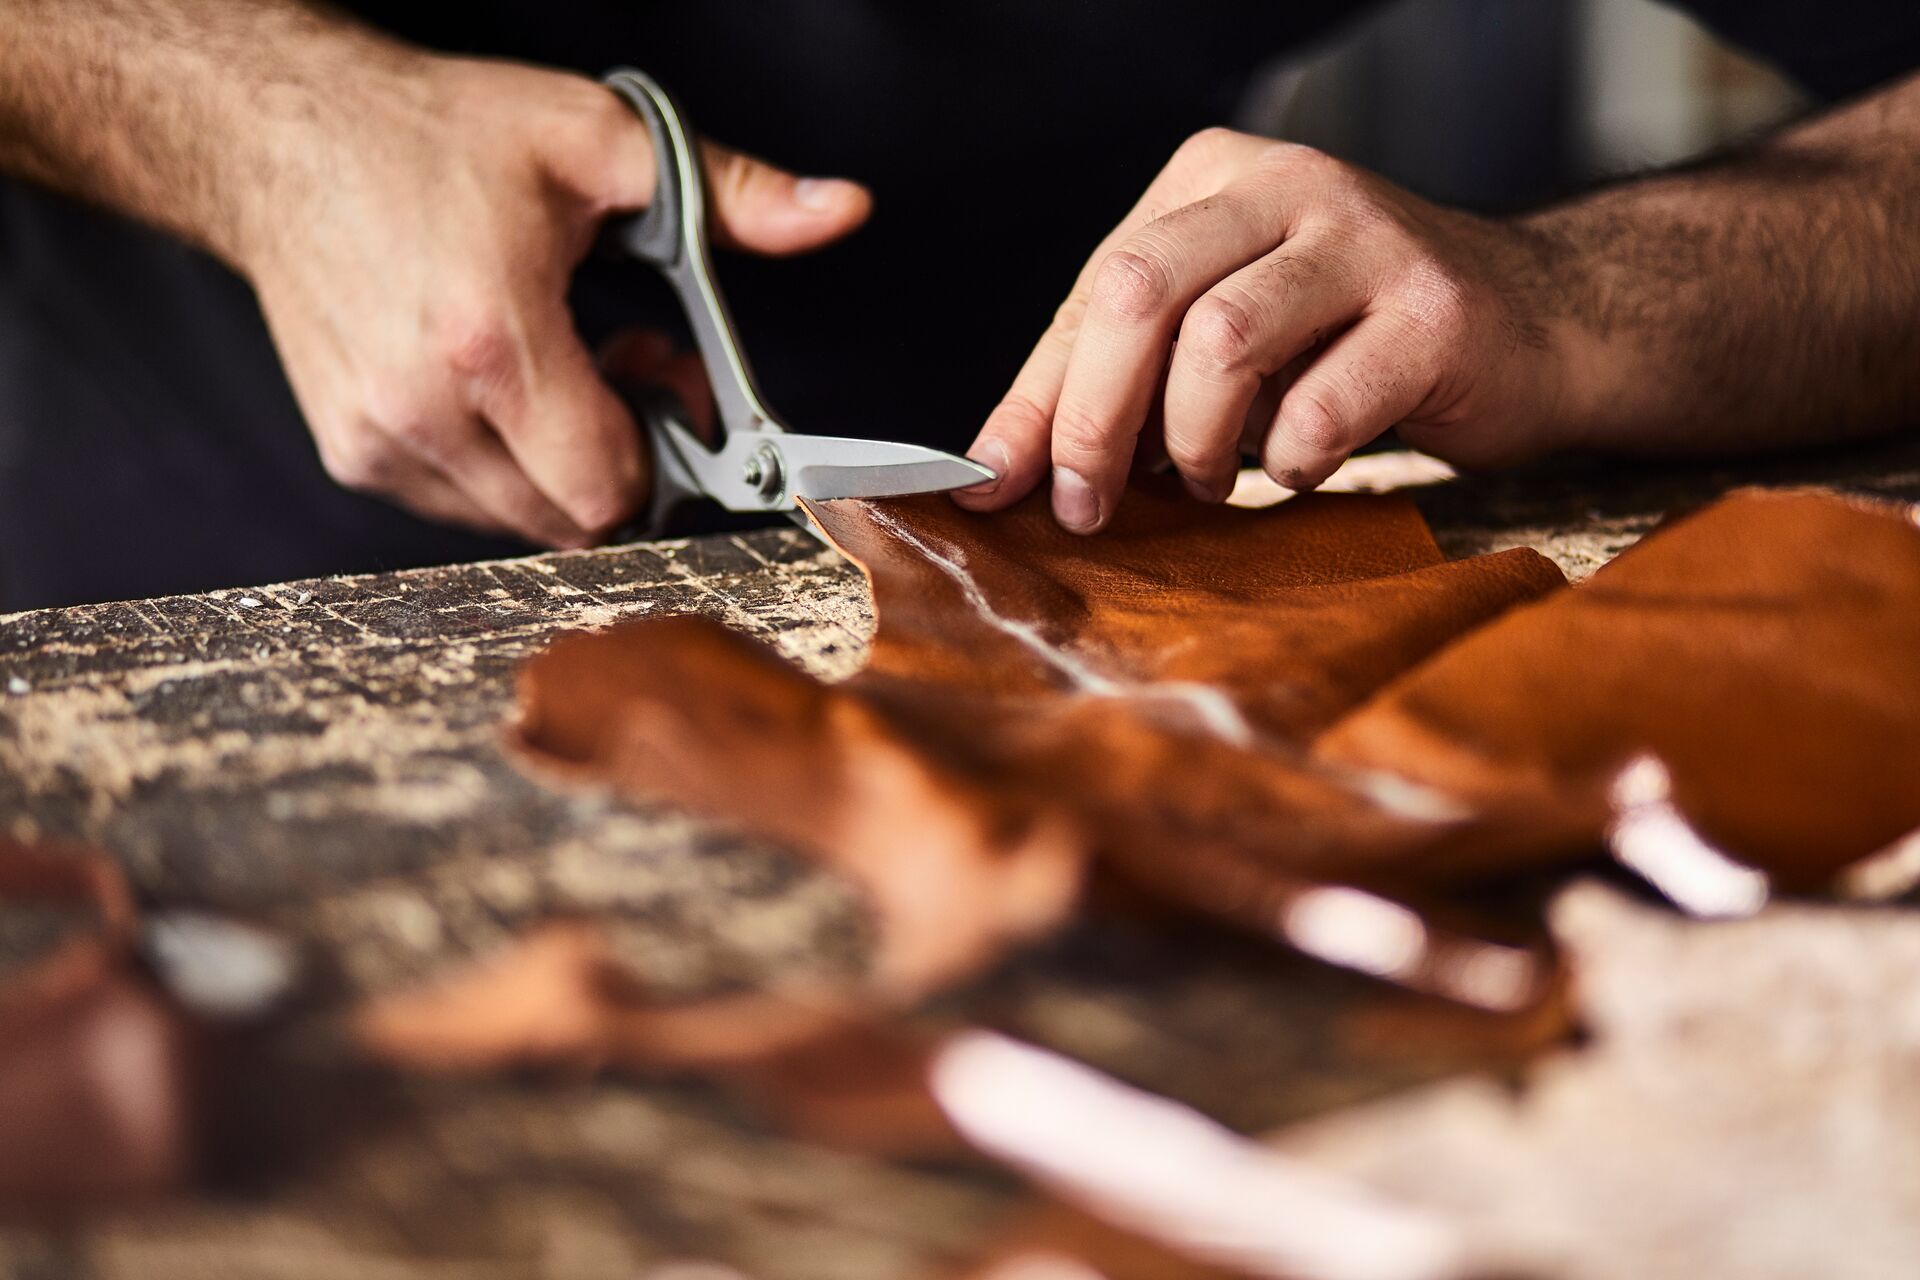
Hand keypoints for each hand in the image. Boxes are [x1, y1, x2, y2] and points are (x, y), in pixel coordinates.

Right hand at [238, 55, 869, 546]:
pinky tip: (496, 385)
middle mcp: (423, 407)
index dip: (664, 458)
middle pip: (572, 521)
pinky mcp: (351, 450)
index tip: (671, 390)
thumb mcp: (596, 138)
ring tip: (554, 366)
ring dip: (560, 466)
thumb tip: (838, 210)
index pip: (610, 490)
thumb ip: (730, 190)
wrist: (281, 136)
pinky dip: (501, 466)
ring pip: (519, 522)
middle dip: (622, 462)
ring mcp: (378, 438)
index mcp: (490, 341)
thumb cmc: (428, 136)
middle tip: (621, 367)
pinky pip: (463, 505)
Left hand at [956, 129, 1581, 531]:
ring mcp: (1366, 240)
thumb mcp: (1225, 337)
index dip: (1036, 398)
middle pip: (1137, 291)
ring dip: (1192, 443)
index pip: (1092, 288)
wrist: (1543, 324)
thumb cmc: (1355, 342)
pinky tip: (1298, 467)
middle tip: (1085, 506)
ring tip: (1206, 483)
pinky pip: (1319, 408)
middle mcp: (1285, 185)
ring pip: (1220, 341)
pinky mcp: (1433, 311)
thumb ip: (1117, 382)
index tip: (994, 486)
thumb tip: (995, 468)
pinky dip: (1287, 462)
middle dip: (1091, 418)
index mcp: (1212, 178)